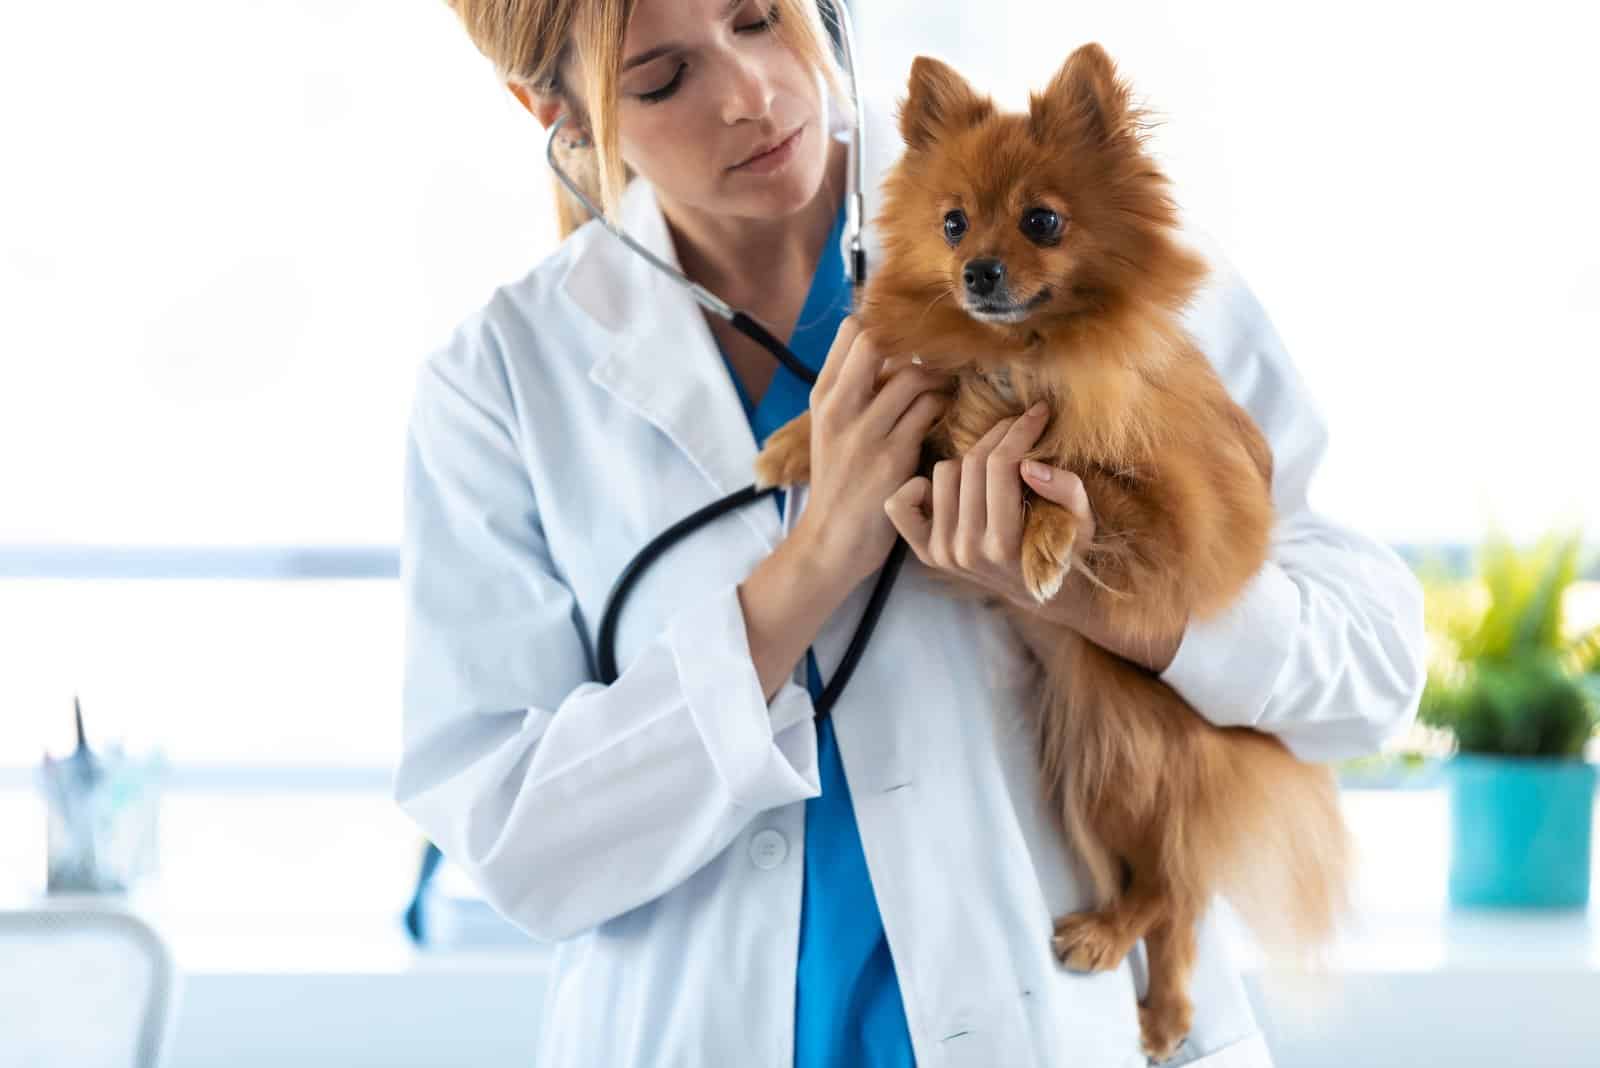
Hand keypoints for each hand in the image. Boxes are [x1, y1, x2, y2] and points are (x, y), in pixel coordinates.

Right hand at [792, 316, 953, 592]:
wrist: (831, 541)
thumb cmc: (840, 483)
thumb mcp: (832, 430)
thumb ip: (855, 392)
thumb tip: (895, 350)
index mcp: (823, 396)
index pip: (852, 330)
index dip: (888, 325)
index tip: (914, 338)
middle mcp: (839, 408)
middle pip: (878, 341)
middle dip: (916, 345)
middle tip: (941, 356)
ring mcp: (864, 433)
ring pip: (913, 376)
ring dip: (940, 377)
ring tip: (952, 388)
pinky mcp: (892, 459)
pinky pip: (930, 412)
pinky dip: (945, 407)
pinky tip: (952, 416)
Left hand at [884, 403, 1184, 673]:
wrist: (1045, 593)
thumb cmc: (1067, 549)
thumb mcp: (1082, 523)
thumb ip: (1067, 492)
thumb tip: (1030, 465)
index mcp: (1004, 545)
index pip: (1001, 467)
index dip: (1020, 430)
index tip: (1038, 412)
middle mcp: (966, 551)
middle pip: (971, 465)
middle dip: (1000, 434)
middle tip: (1019, 423)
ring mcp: (941, 553)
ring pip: (942, 473)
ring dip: (969, 460)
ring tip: (996, 464)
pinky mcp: (926, 552)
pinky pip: (899, 505)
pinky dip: (918, 487)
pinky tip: (951, 485)